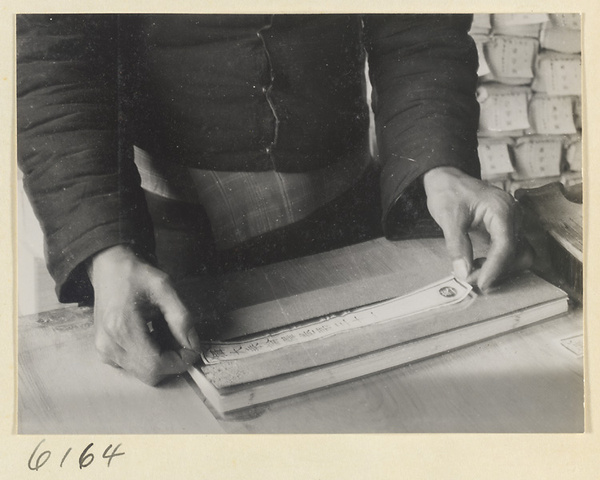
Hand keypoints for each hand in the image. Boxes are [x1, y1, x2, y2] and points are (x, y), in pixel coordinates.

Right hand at [88, 245, 201, 384]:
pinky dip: (149, 356)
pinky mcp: (105, 352)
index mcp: (121, 327)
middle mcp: (109, 345)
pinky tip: (152, 334)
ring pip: (143, 372)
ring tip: (164, 330)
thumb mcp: (165, 288)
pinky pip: (133, 366)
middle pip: (150, 374)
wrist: (109, 268)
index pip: (156, 365)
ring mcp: (104, 350)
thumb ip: (181, 317)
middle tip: (181, 337)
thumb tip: (192, 344)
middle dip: (173, 360)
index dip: (180, 362)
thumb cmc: (136, 274)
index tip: (193, 348)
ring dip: (162, 358)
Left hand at [423, 167, 531, 290]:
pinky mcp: (507, 228)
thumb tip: (463, 272)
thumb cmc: (448, 192)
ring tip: (473, 270)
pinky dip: (498, 261)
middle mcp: (513, 215)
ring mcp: (513, 222)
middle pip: (517, 253)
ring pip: (518, 254)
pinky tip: (478, 263)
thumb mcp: (448, 219)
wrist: (447, 179)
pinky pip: (511, 250)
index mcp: (501, 209)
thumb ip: (457, 246)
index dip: (495, 268)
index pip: (506, 246)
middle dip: (497, 270)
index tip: (481, 283)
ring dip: (499, 268)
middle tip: (472, 278)